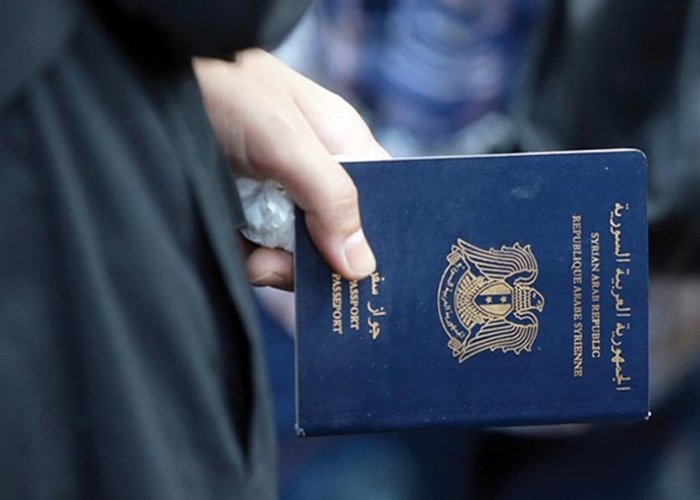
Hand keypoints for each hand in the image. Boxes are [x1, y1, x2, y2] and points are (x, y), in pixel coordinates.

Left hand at [194, 50, 388, 289]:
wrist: (143, 83)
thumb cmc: (226, 90)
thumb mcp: (285, 139)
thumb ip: (330, 197)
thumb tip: (362, 266)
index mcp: (341, 146)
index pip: (379, 202)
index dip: (375, 240)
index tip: (357, 275)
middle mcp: (314, 174)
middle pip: (336, 239)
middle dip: (311, 261)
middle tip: (281, 263)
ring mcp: (278, 196)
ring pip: (296, 252)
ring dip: (273, 263)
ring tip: (253, 256)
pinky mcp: (244, 213)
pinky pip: (258, 252)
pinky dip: (246, 259)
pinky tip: (234, 247)